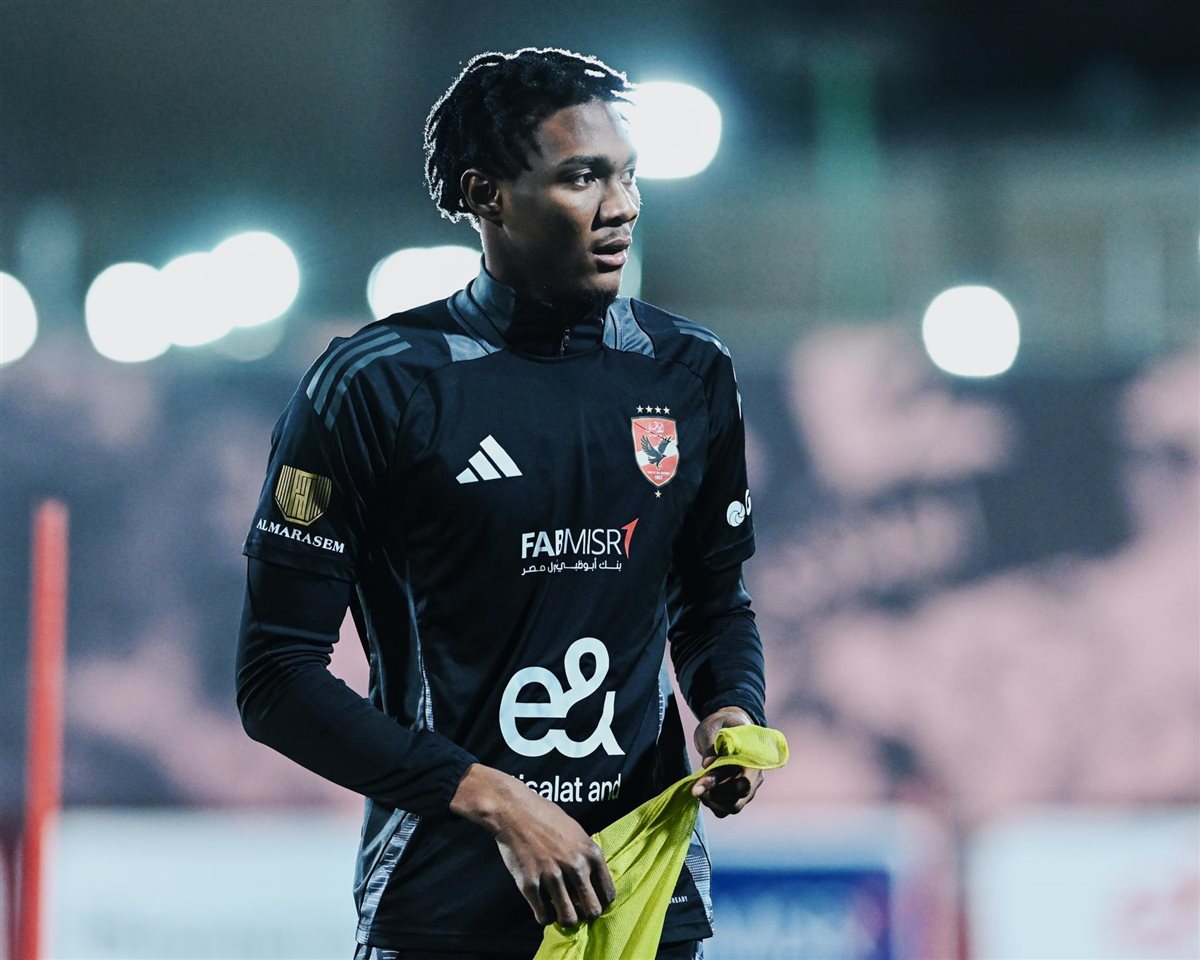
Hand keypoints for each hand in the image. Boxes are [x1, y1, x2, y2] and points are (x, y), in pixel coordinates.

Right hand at [450, 763, 615, 927]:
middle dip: (585, 914)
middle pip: (592, 911)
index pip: (608, 895)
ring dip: (565, 919)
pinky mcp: (530, 884)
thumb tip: (594, 883)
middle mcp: (575, 866)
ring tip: (558, 911)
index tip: (591, 902)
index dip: (600, 902)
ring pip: (569, 919)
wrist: (514, 810)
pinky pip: (544, 917)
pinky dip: (545, 917)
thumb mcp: (577, 832)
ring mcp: (552, 876)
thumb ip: (586, 856)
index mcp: (591, 853)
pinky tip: (542, 908)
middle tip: (575, 909)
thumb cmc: (546, 817)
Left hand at [690, 706, 762, 817]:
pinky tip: (702, 790)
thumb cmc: (721, 725)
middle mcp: (755, 778)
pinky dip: (712, 804)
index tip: (696, 788)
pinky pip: (725, 809)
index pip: (743, 780)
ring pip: (732, 807)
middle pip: (738, 799)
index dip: (719, 784)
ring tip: (698, 786)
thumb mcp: (712, 727)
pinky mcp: (736, 795)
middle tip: (695, 788)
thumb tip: (708, 764)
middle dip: (714, 794)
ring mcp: (747, 789)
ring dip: (712, 801)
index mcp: (754, 759)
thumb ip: (710, 744)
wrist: (727, 727)